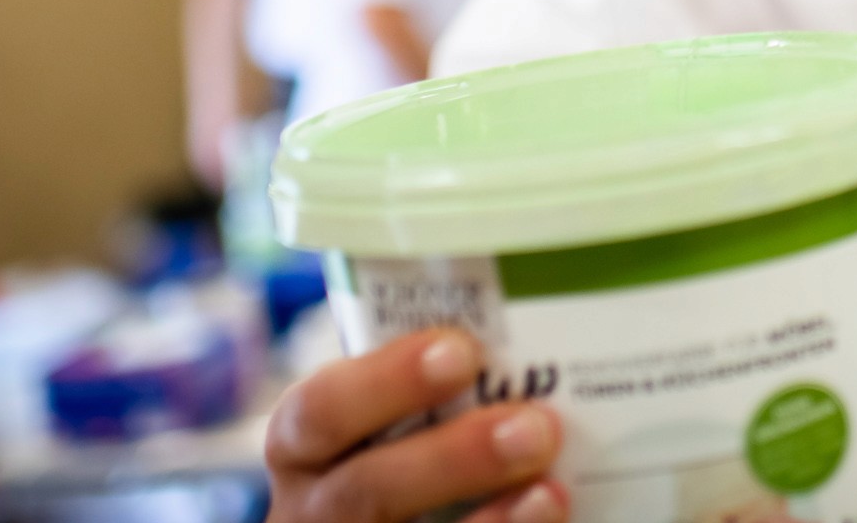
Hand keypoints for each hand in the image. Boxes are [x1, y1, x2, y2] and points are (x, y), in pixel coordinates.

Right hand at [265, 330, 566, 522]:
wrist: (376, 518)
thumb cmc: (394, 453)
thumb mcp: (383, 423)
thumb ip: (433, 394)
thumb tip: (528, 351)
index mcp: (304, 449)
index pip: (317, 412)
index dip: (386, 381)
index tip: (462, 350)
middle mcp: (315, 512)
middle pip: (365, 491)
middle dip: (453, 458)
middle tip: (536, 424)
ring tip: (552, 490)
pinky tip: (547, 515)